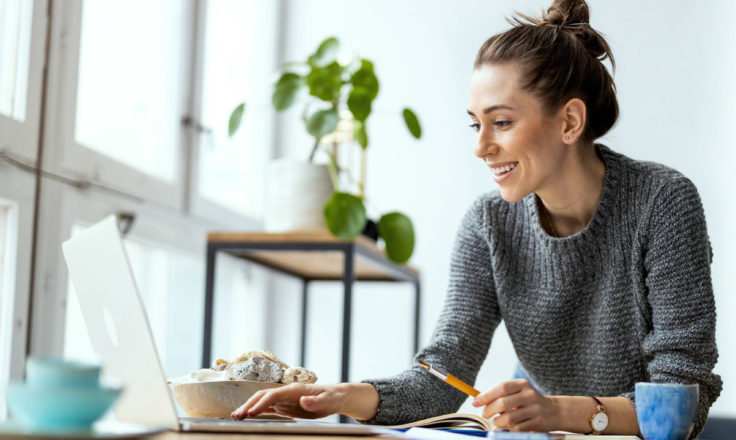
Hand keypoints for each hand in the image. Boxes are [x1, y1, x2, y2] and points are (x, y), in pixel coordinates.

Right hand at [231, 383, 345, 419]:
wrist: (335, 396)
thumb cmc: (332, 398)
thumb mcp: (327, 401)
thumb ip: (315, 401)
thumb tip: (303, 400)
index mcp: (294, 389)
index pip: (273, 395)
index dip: (262, 403)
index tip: (251, 412)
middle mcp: (286, 392)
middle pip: (263, 396)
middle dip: (249, 404)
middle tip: (236, 416)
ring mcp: (284, 398)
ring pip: (262, 401)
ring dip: (249, 407)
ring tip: (236, 416)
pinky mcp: (285, 405)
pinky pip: (268, 407)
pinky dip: (256, 411)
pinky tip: (247, 416)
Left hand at [472, 379, 557, 431]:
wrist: (554, 411)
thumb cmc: (528, 401)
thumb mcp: (518, 392)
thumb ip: (500, 394)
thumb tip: (477, 399)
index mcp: (522, 384)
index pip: (501, 387)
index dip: (486, 395)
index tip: (475, 402)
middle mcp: (529, 395)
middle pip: (503, 403)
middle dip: (489, 410)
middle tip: (485, 414)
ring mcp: (534, 409)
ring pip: (508, 418)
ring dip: (498, 422)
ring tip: (497, 421)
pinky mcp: (537, 423)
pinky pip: (516, 428)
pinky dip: (509, 429)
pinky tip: (510, 426)